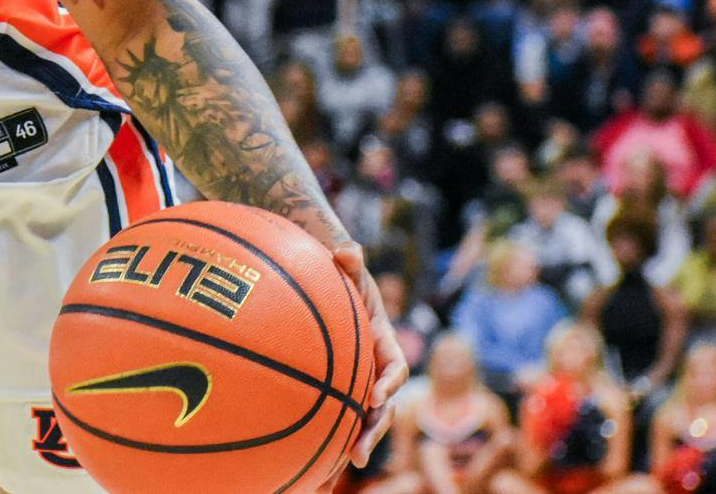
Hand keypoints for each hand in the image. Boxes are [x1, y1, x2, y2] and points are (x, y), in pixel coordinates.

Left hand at [333, 243, 407, 467]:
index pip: (394, 367)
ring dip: (361, 440)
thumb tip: (345, 251)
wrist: (334, 287)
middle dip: (375, 428)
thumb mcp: (350, 270)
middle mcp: (378, 368)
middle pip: (384, 405)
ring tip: (349, 463)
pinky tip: (320, 457)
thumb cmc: (344, 278)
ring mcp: (363, 381)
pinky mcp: (345, 388)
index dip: (389, 383)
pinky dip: (337, 434)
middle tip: (360, 451)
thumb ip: (350, 262)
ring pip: (367, 416)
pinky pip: (342, 413)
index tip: (376, 395)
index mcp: (385, 343)